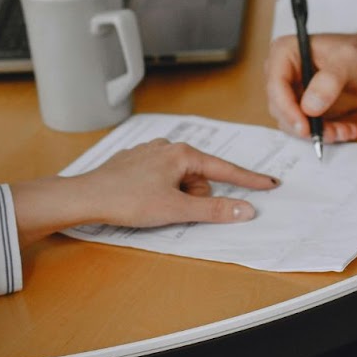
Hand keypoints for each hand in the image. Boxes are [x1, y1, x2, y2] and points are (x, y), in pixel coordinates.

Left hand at [11, 140, 277, 245]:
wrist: (87, 197)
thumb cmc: (128, 200)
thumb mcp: (176, 209)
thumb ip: (214, 210)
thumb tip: (244, 210)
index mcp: (183, 153)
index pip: (225, 169)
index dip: (248, 180)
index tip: (270, 184)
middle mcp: (168, 147)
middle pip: (200, 179)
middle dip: (195, 198)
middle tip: (173, 209)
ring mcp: (151, 153)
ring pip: (180, 180)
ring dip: (176, 197)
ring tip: (153, 206)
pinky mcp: (137, 163)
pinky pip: (162, 179)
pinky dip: (161, 192)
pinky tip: (143, 200)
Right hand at [262, 11, 356, 143]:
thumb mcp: (350, 60)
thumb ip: (330, 80)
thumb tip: (309, 107)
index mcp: (285, 52)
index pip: (275, 84)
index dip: (286, 108)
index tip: (304, 126)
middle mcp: (284, 73)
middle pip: (279, 108)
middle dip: (304, 125)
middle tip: (328, 133)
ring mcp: (294, 92)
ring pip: (293, 123)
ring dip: (318, 132)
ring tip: (343, 131)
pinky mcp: (306, 108)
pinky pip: (308, 128)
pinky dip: (327, 133)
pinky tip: (347, 129)